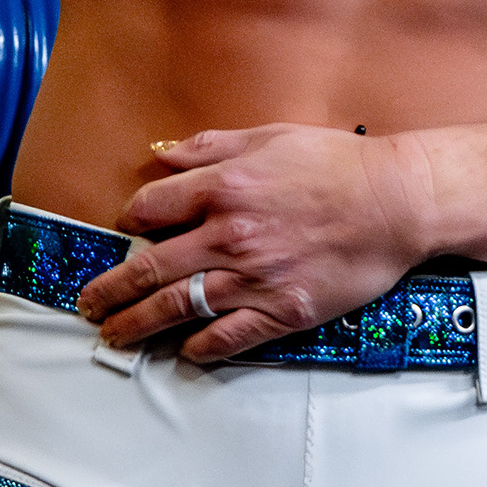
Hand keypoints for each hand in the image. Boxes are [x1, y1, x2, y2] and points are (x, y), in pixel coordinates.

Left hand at [76, 124, 430, 362]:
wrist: (397, 202)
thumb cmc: (337, 164)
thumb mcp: (270, 136)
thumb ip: (210, 146)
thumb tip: (161, 156)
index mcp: (223, 187)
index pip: (150, 210)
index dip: (130, 221)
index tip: (124, 232)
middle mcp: (229, 235)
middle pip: (149, 268)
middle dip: (110, 290)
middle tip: (88, 305)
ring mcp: (253, 278)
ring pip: (177, 308)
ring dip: (138, 325)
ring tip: (114, 336)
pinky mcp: (281, 312)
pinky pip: (226, 337)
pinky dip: (199, 347)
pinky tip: (184, 350)